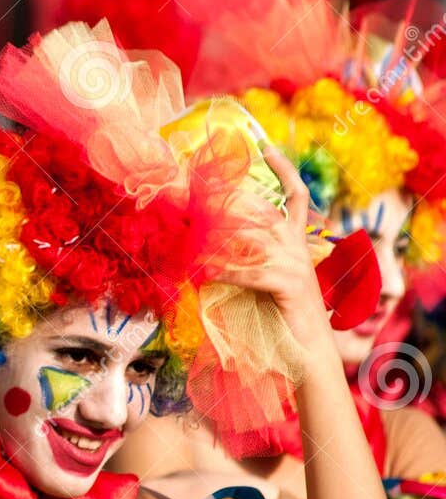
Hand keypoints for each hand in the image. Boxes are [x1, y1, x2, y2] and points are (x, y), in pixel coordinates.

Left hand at [213, 145, 334, 356]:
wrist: (309, 353)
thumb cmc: (282, 319)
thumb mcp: (264, 281)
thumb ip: (246, 261)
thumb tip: (210, 250)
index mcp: (296, 241)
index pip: (295, 195)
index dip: (283, 168)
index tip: (265, 145)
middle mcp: (297, 246)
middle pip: (262, 210)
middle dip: (229, 200)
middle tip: (199, 187)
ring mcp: (295, 263)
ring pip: (252, 238)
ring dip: (216, 237)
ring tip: (190, 230)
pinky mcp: (287, 284)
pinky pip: (248, 273)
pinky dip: (223, 272)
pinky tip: (202, 273)